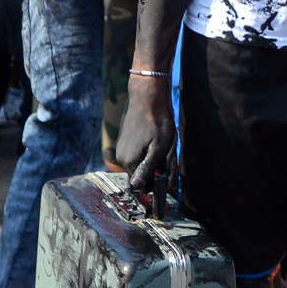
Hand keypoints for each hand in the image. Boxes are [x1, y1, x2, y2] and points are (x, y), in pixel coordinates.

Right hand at [110, 73, 175, 198]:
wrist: (148, 99)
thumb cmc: (157, 123)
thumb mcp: (158, 148)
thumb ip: (148, 169)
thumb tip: (136, 187)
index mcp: (130, 161)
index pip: (141, 185)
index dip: (155, 180)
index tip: (164, 169)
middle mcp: (122, 158)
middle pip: (140, 175)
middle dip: (153, 170)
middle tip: (163, 155)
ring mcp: (122, 149)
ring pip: (139, 165)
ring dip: (150, 160)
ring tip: (158, 145)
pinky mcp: (124, 142)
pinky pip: (136, 155)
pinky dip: (146, 152)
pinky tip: (153, 140)